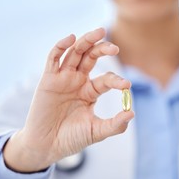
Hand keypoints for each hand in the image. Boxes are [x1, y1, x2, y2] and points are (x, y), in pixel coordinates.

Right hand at [3, 28, 133, 172]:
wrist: (45, 146)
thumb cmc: (71, 139)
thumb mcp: (96, 131)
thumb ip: (114, 125)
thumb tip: (132, 113)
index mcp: (90, 92)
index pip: (106, 79)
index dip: (116, 80)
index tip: (126, 85)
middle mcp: (77, 81)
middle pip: (91, 57)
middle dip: (103, 49)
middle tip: (115, 48)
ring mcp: (63, 78)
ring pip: (75, 52)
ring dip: (86, 40)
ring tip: (99, 31)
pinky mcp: (48, 79)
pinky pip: (54, 58)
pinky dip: (61, 46)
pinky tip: (71, 38)